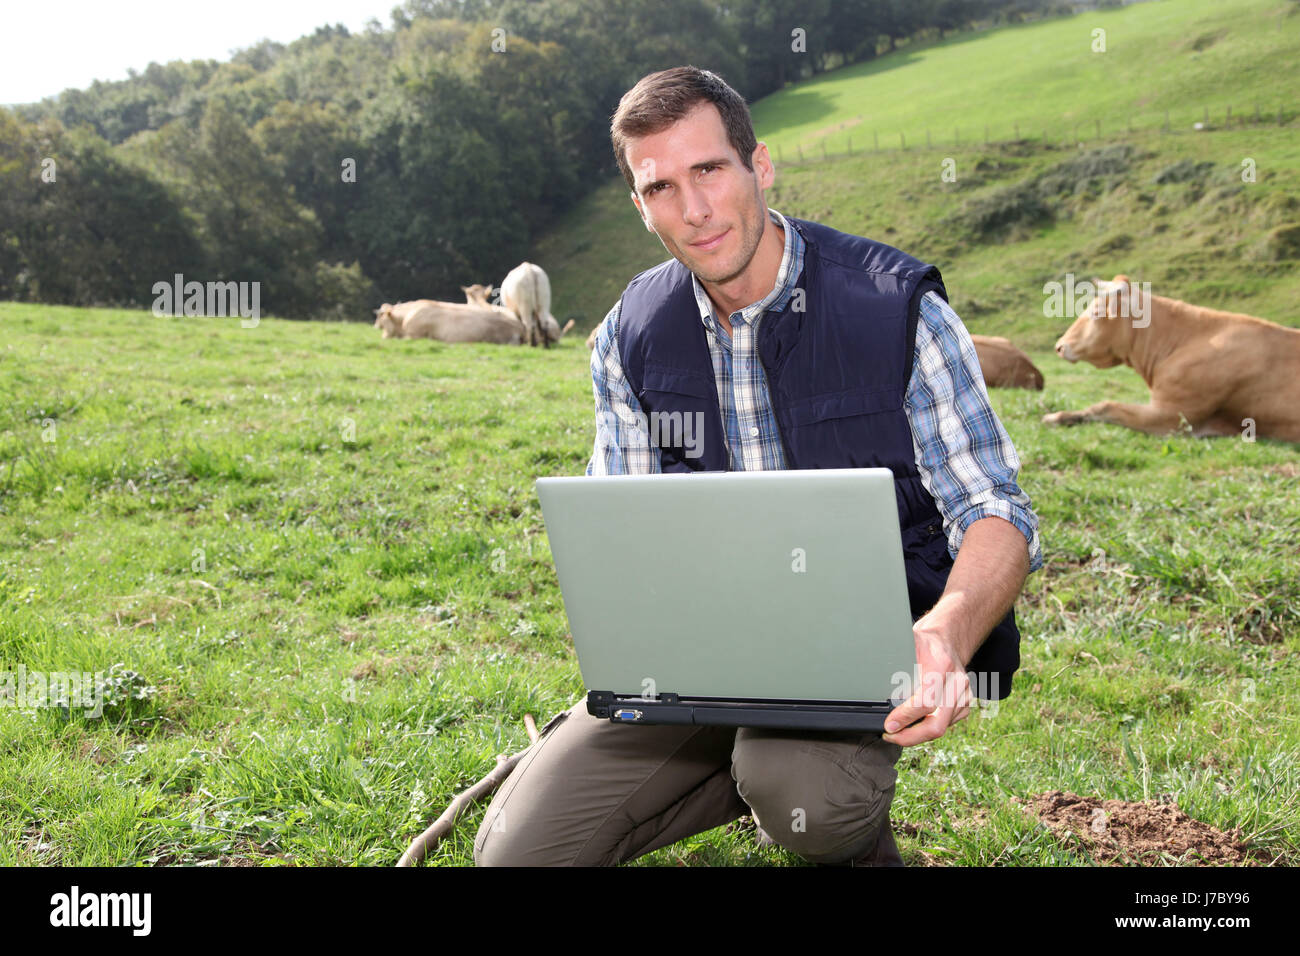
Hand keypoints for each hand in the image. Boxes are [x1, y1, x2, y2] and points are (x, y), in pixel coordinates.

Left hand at [881, 625, 972, 746]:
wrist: (948, 641)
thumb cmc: (926, 643)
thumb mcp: (908, 643)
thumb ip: (893, 657)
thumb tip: (869, 670)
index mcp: (941, 666)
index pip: (925, 701)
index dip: (905, 717)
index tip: (889, 725)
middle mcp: (956, 683)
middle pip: (936, 724)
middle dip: (909, 737)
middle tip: (889, 735)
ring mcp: (963, 696)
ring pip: (941, 729)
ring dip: (916, 736)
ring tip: (897, 732)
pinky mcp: (964, 706)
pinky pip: (946, 726)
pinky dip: (927, 730)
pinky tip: (913, 725)